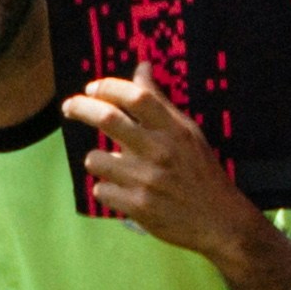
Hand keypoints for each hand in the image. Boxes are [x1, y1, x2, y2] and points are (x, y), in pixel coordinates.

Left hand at [63, 72, 255, 265]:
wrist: (221, 223)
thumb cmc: (201, 172)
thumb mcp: (188, 133)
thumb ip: (160, 102)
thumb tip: (141, 67)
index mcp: (175, 131)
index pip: (137, 97)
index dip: (109, 87)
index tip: (93, 87)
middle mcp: (160, 152)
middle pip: (107, 119)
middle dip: (80, 108)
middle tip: (69, 106)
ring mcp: (147, 180)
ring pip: (95, 159)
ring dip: (98, 160)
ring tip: (114, 167)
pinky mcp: (137, 207)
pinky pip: (100, 190)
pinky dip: (107, 190)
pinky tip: (124, 192)